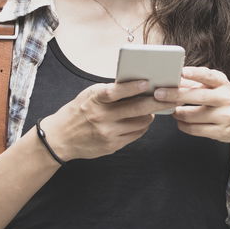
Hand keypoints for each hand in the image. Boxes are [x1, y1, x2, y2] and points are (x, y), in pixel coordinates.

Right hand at [41, 80, 165, 160]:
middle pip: (136, 109)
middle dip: (156, 102)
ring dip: (150, 115)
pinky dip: (142, 126)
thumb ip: (110, 90)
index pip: (116, 92)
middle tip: (170, 97)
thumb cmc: (77, 111)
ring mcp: (108, 133)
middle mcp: (102, 117)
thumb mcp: (89, 95)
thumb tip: (137, 84)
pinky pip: (135, 135)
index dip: (133, 87)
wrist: (60, 138)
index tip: (147, 82)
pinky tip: (143, 120)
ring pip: (140, 123)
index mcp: (95, 100)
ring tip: (153, 108)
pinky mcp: (112, 146)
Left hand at [154, 67, 229, 146]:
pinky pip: (195, 130)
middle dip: (175, 95)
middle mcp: (226, 98)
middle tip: (158, 93)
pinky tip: (179, 121)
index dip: (194, 73)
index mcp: (223, 83)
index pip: (209, 76)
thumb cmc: (224, 99)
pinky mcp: (221, 132)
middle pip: (198, 96)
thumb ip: (196, 81)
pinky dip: (183, 125)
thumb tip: (173, 77)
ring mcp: (225, 116)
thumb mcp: (216, 87)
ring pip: (193, 116)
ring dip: (177, 113)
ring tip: (171, 109)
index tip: (181, 72)